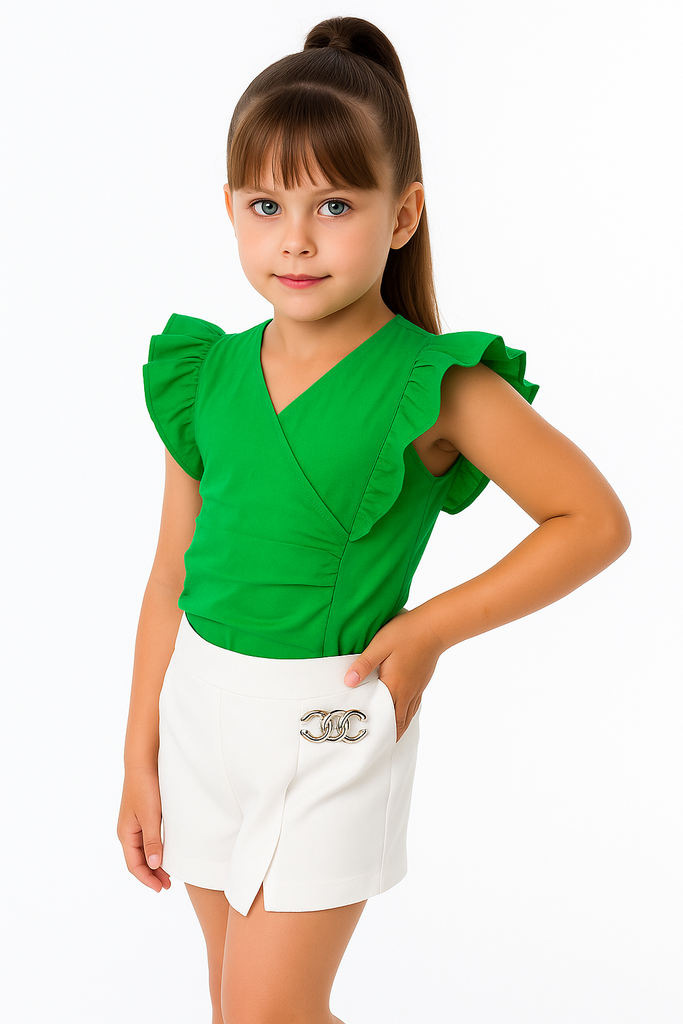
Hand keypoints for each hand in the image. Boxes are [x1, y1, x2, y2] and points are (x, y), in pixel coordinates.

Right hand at [117, 767, 171, 892]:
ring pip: (143, 851)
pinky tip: (165, 853)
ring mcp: (134, 824)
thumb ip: (152, 841)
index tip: (161, 888)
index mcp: (126, 834)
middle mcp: (127, 831)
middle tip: (168, 885)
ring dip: (154, 864)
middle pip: (138, 860)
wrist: (143, 764)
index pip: (134, 865)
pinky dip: (155, 851)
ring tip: (168, 875)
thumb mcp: (151, 816)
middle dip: (151, 875)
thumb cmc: (146, 789)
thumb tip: (154, 866)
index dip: (147, 879)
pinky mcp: (142, 817)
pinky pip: (147, 841)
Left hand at [343, 607, 444, 740]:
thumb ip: (363, 664)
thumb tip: (348, 682)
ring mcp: (416, 688)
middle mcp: (407, 692)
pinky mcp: (421, 682)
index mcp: (395, 686)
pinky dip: (406, 716)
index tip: (373, 746)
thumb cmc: (405, 633)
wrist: (433, 627)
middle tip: (378, 746)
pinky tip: (401, 714)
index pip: (388, 718)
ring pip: (408, 716)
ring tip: (388, 736)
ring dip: (398, 727)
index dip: (382, 734)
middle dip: (390, 736)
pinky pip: (413, 706)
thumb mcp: (379, 645)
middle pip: (399, 722)